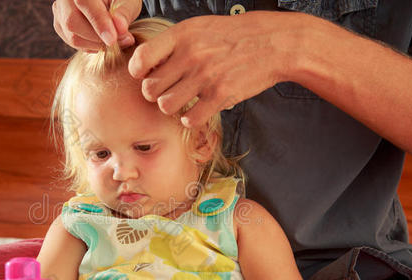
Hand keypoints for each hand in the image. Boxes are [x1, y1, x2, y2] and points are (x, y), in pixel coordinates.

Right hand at [52, 0, 141, 50]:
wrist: (107, 2)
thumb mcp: (127, 1)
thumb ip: (124, 13)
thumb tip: (120, 29)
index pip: (84, 2)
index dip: (98, 23)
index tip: (112, 40)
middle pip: (72, 22)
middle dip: (97, 38)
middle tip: (119, 41)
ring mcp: (59, 11)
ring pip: (71, 36)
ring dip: (95, 44)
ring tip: (114, 40)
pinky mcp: (60, 25)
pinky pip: (72, 42)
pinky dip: (90, 46)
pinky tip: (102, 40)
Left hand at [128, 11, 302, 127]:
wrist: (273, 43)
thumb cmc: (232, 36)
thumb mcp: (198, 28)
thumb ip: (171, 45)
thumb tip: (143, 67)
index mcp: (182, 35)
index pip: (141, 59)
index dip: (138, 72)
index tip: (147, 75)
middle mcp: (190, 55)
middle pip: (150, 88)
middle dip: (156, 93)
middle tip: (169, 89)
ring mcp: (205, 77)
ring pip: (165, 106)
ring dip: (172, 107)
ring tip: (184, 100)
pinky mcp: (220, 96)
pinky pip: (189, 119)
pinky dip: (191, 119)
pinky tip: (198, 109)